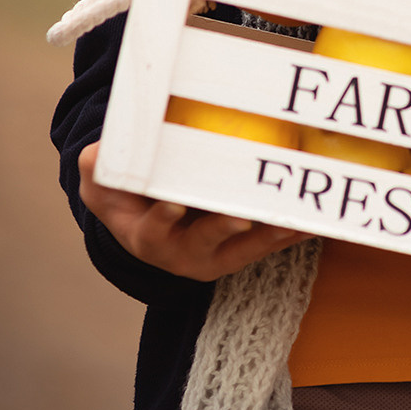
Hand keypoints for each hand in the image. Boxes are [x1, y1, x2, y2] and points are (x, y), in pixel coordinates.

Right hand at [77, 142, 308, 281]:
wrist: (142, 225)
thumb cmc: (122, 197)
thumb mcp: (100, 183)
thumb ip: (98, 168)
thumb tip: (98, 153)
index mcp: (148, 237)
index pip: (154, 229)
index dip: (164, 218)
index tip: (174, 204)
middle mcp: (182, 254)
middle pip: (205, 244)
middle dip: (224, 231)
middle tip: (241, 218)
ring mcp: (214, 256)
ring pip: (244, 250)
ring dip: (268, 235)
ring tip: (291, 221)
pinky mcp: (239, 252)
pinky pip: (267, 246)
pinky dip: (288, 234)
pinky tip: (312, 221)